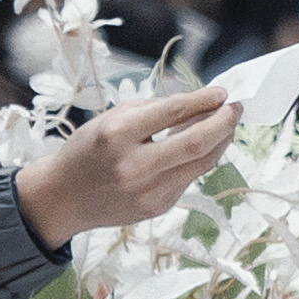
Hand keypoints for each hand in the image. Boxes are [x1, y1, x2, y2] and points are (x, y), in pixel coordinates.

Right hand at [14, 85, 241, 251]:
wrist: (63, 198)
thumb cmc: (88, 151)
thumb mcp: (111, 118)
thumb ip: (154, 110)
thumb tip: (199, 102)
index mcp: (117, 134)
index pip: (173, 111)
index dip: (203, 99)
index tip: (221, 92)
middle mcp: (134, 165)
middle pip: (196, 142)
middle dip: (224, 122)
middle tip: (236, 107)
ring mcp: (147, 191)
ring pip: (201, 163)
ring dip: (221, 140)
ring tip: (227, 124)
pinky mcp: (157, 207)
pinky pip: (189, 177)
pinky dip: (201, 158)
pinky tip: (205, 144)